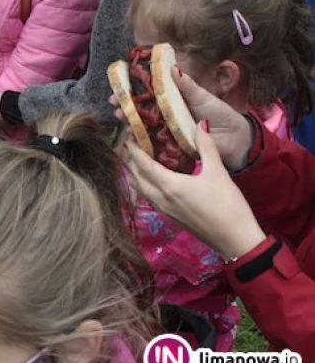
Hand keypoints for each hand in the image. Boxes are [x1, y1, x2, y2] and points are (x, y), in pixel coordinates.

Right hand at [110, 66, 253, 170]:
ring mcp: (166, 130)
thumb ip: (186, 85)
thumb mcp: (202, 96)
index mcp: (172, 99)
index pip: (148, 92)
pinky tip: (131, 136)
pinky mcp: (170, 146)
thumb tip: (172, 67)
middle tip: (114, 103)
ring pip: (143, 125)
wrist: (235, 139)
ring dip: (129, 121)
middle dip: (125, 105)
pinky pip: (153, 143)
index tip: (119, 84)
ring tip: (120, 117)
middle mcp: (166, 114)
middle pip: (141, 108)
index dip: (132, 88)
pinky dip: (141, 140)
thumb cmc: (220, 114)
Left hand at [127, 121, 266, 260]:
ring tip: (137, 159)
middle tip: (130, 144)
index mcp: (169, 186)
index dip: (133, 149)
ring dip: (135, 174)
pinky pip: (149, 198)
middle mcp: (161, 199)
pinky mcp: (170, 217)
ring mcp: (164, 210)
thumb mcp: (218, 172)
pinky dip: (144, 185)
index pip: (142, 164)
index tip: (127, 136)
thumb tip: (201, 122)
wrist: (236, 241)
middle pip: (136, 177)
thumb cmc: (228, 206)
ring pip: (140, 189)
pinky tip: (153, 179)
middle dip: (130, 160)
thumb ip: (206, 146)